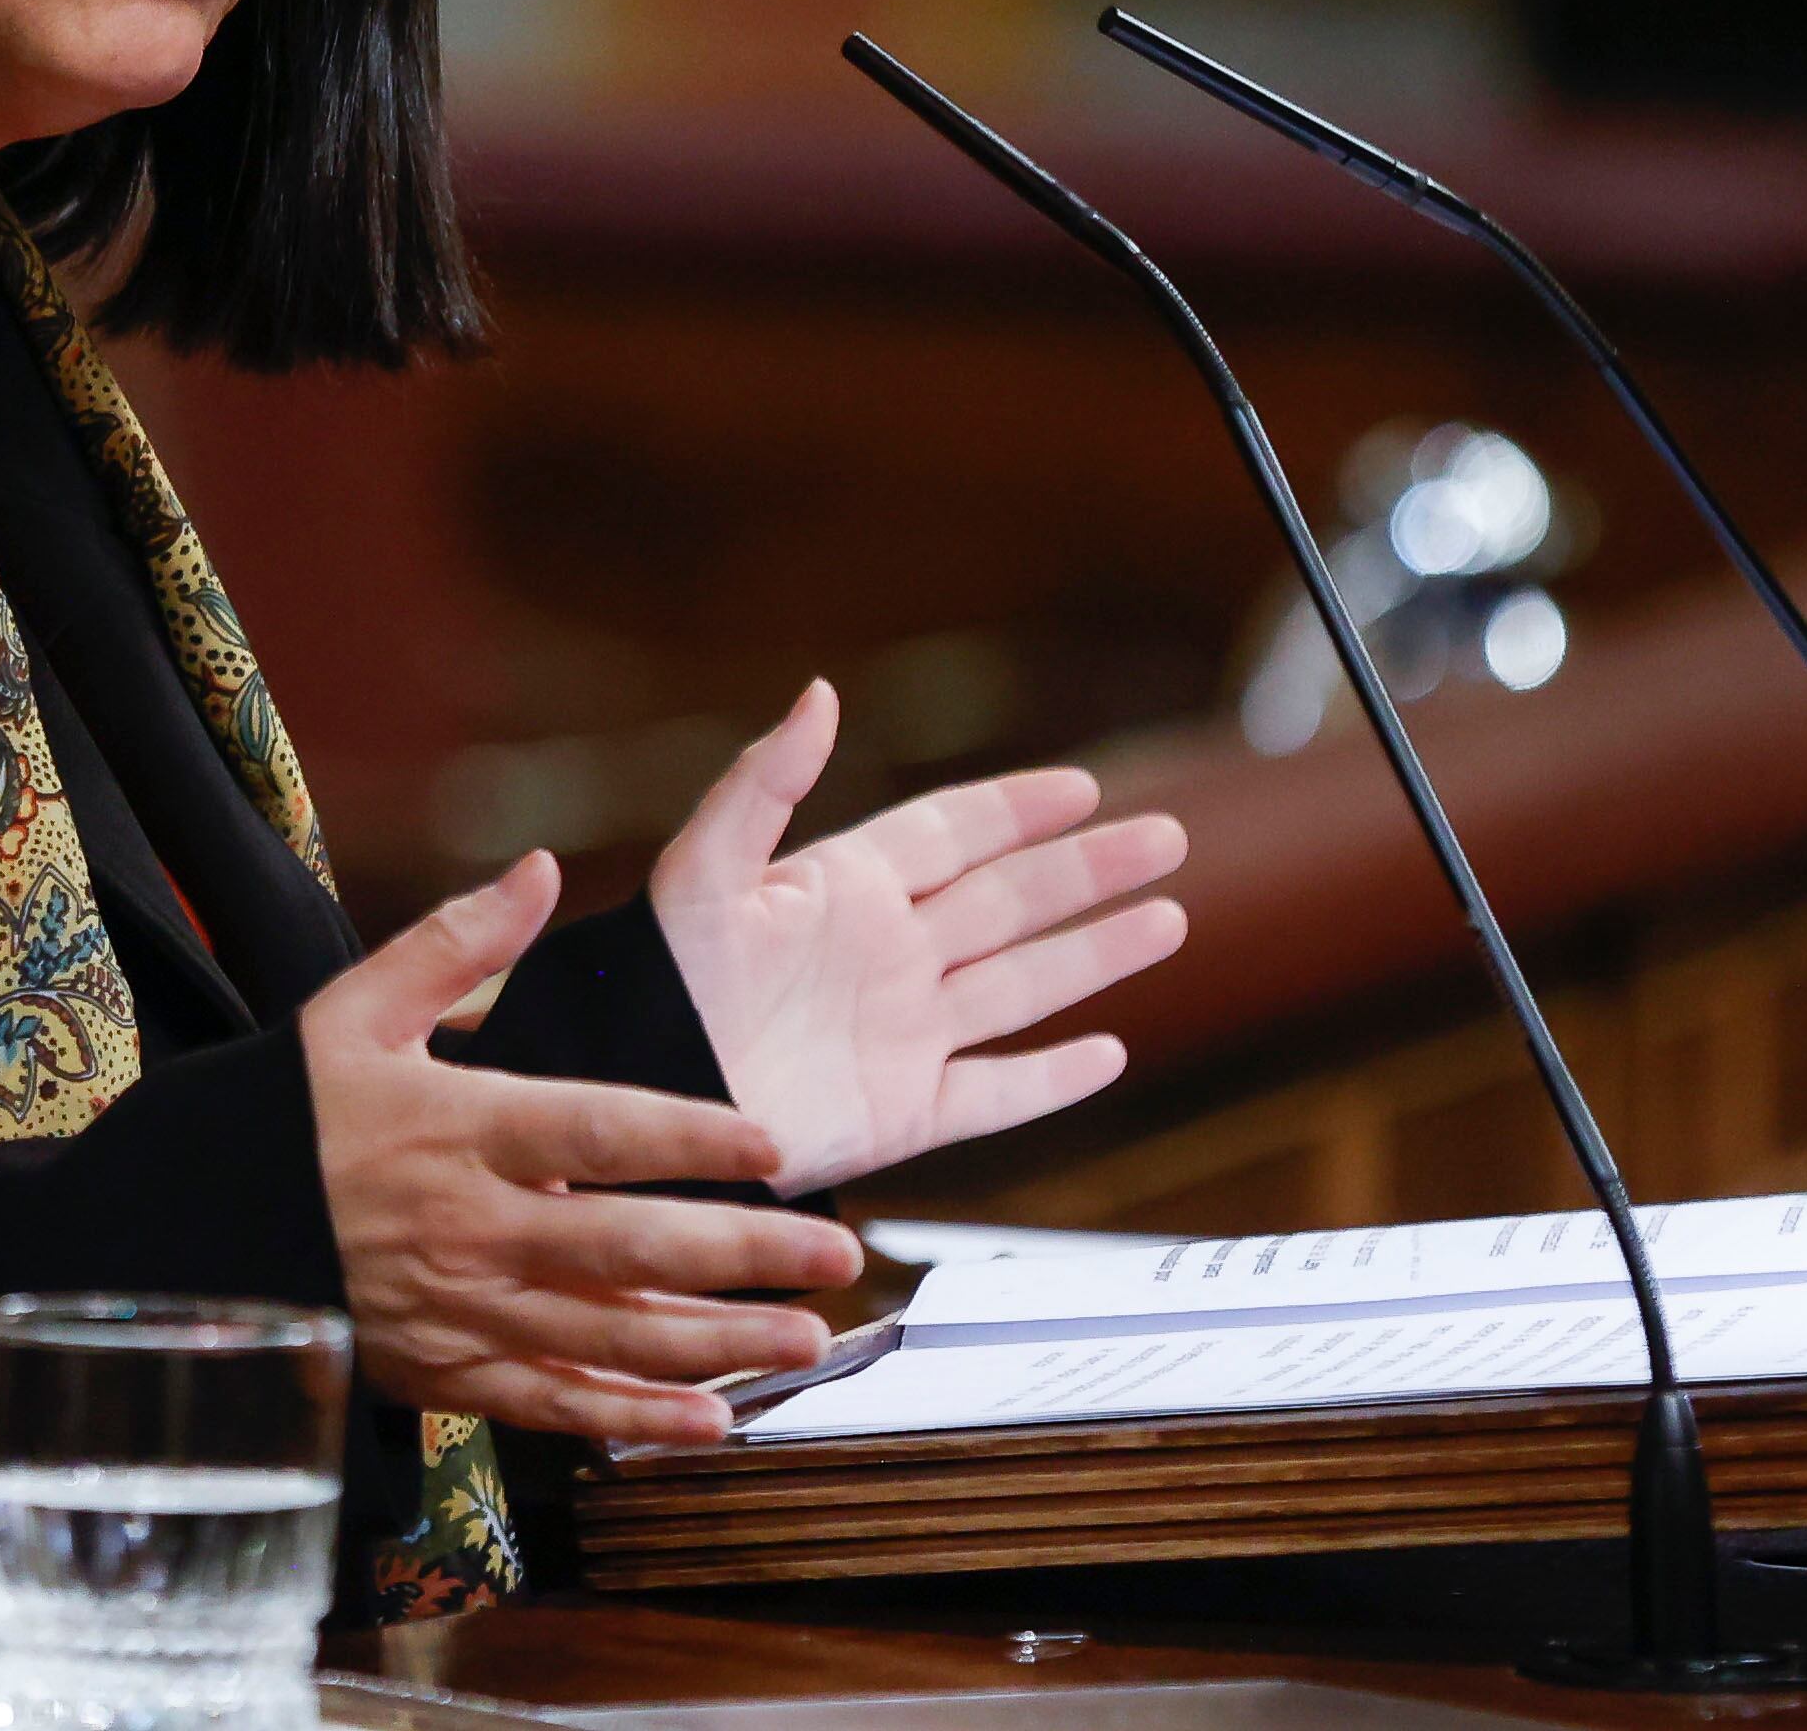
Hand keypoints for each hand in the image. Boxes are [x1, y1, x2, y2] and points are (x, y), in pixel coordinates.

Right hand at [301, 851, 867, 1445]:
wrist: (185, 1234)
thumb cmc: (284, 1114)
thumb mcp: (352, 1010)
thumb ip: (455, 943)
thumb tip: (541, 868)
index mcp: (456, 1129)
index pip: (592, 1131)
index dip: (686, 1138)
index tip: (772, 1143)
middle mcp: (468, 1227)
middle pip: (625, 1247)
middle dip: (740, 1255)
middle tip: (838, 1253)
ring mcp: (460, 1310)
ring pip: (606, 1337)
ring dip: (715, 1343)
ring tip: (805, 1340)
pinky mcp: (446, 1371)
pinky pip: (552, 1402)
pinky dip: (632, 1420)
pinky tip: (709, 1421)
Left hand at [652, 681, 1188, 1195]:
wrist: (637, 1100)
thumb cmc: (654, 985)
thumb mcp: (702, 872)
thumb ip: (762, 784)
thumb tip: (821, 693)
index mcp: (844, 890)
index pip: (951, 834)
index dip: (1017, 808)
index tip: (1083, 788)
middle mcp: (886, 956)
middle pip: (1010, 902)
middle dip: (1088, 870)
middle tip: (1165, 837)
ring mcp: (902, 1036)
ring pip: (1022, 987)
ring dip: (1095, 955)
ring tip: (1168, 920)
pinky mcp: (903, 1114)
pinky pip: (995, 1092)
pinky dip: (1052, 1077)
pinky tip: (1107, 1053)